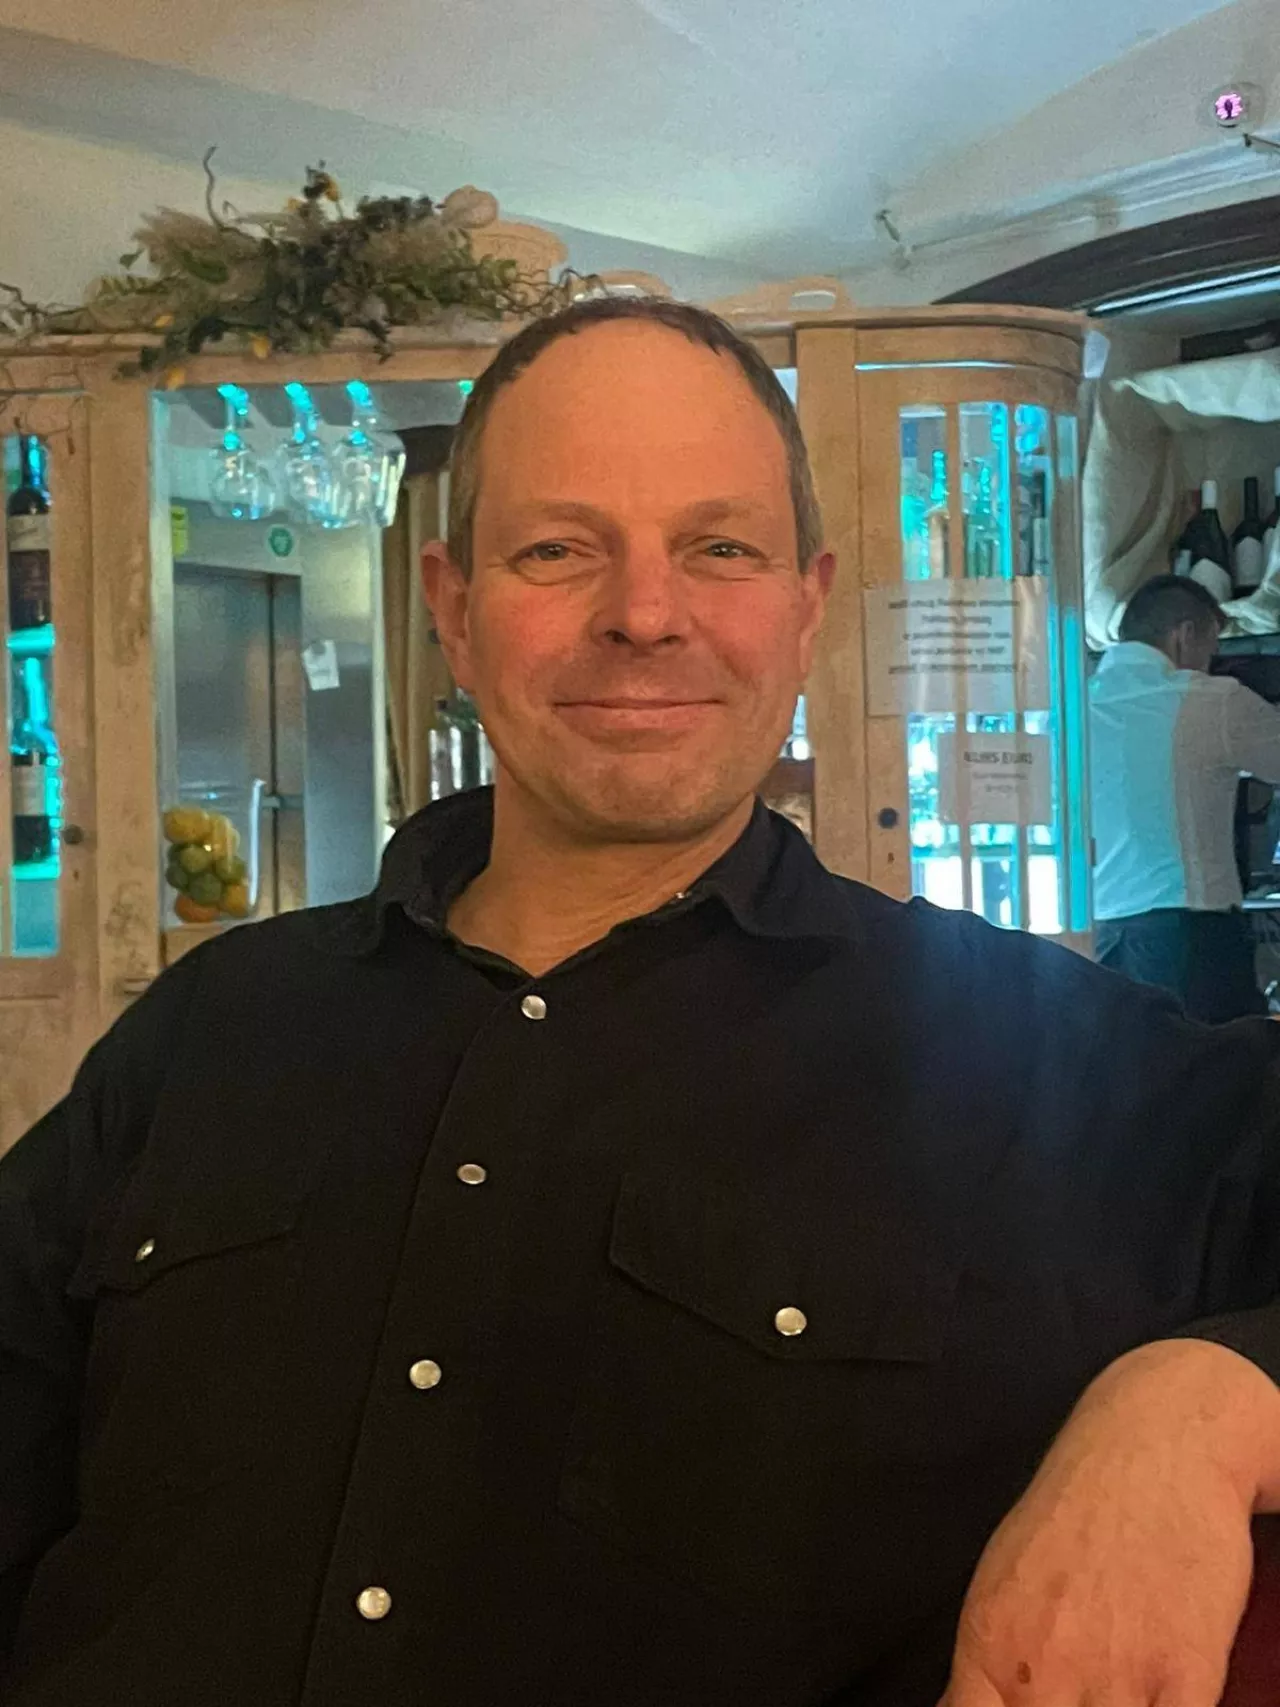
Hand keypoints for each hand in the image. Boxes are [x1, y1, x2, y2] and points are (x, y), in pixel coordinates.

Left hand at [940, 1341, 1279, 1705]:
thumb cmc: (1081, 1510)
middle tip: (1073, 1702)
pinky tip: (1157, 1703)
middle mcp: (1043, 1668)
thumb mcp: (1005, 1582)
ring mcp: (1114, 1675)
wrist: (1153, 1444)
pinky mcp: (1185, 1676)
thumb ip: (989, 1668)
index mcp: (990, 1644)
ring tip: (1110, 1697)